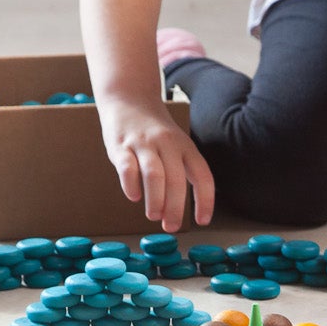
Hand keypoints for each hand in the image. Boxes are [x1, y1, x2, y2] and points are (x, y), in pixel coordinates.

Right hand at [101, 100, 214, 230]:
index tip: (202, 221)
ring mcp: (143, 143)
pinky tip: (134, 197)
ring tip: (154, 216)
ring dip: (155, 200)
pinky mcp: (121, 145)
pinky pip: (127, 167)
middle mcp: (167, 144)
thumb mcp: (176, 147)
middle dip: (175, 208)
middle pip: (177, 180)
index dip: (205, 200)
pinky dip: (131, 185)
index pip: (202, 176)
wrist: (129, 98)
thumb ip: (179, 173)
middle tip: (171, 226)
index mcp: (185, 147)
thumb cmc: (154, 133)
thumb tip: (175, 211)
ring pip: (154, 175)